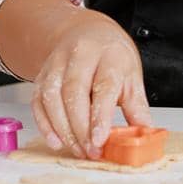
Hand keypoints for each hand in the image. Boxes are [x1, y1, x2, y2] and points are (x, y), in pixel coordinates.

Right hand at [31, 11, 151, 159]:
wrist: (87, 32)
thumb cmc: (112, 57)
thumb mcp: (131, 76)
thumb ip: (136, 106)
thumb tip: (145, 134)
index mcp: (110, 54)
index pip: (104, 85)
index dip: (100, 115)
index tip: (99, 139)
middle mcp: (81, 54)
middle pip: (74, 92)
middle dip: (80, 127)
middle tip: (90, 151)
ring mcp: (57, 63)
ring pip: (51, 96)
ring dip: (62, 128)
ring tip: (76, 149)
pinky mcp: (42, 73)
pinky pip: (37, 100)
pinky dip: (44, 124)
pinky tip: (56, 140)